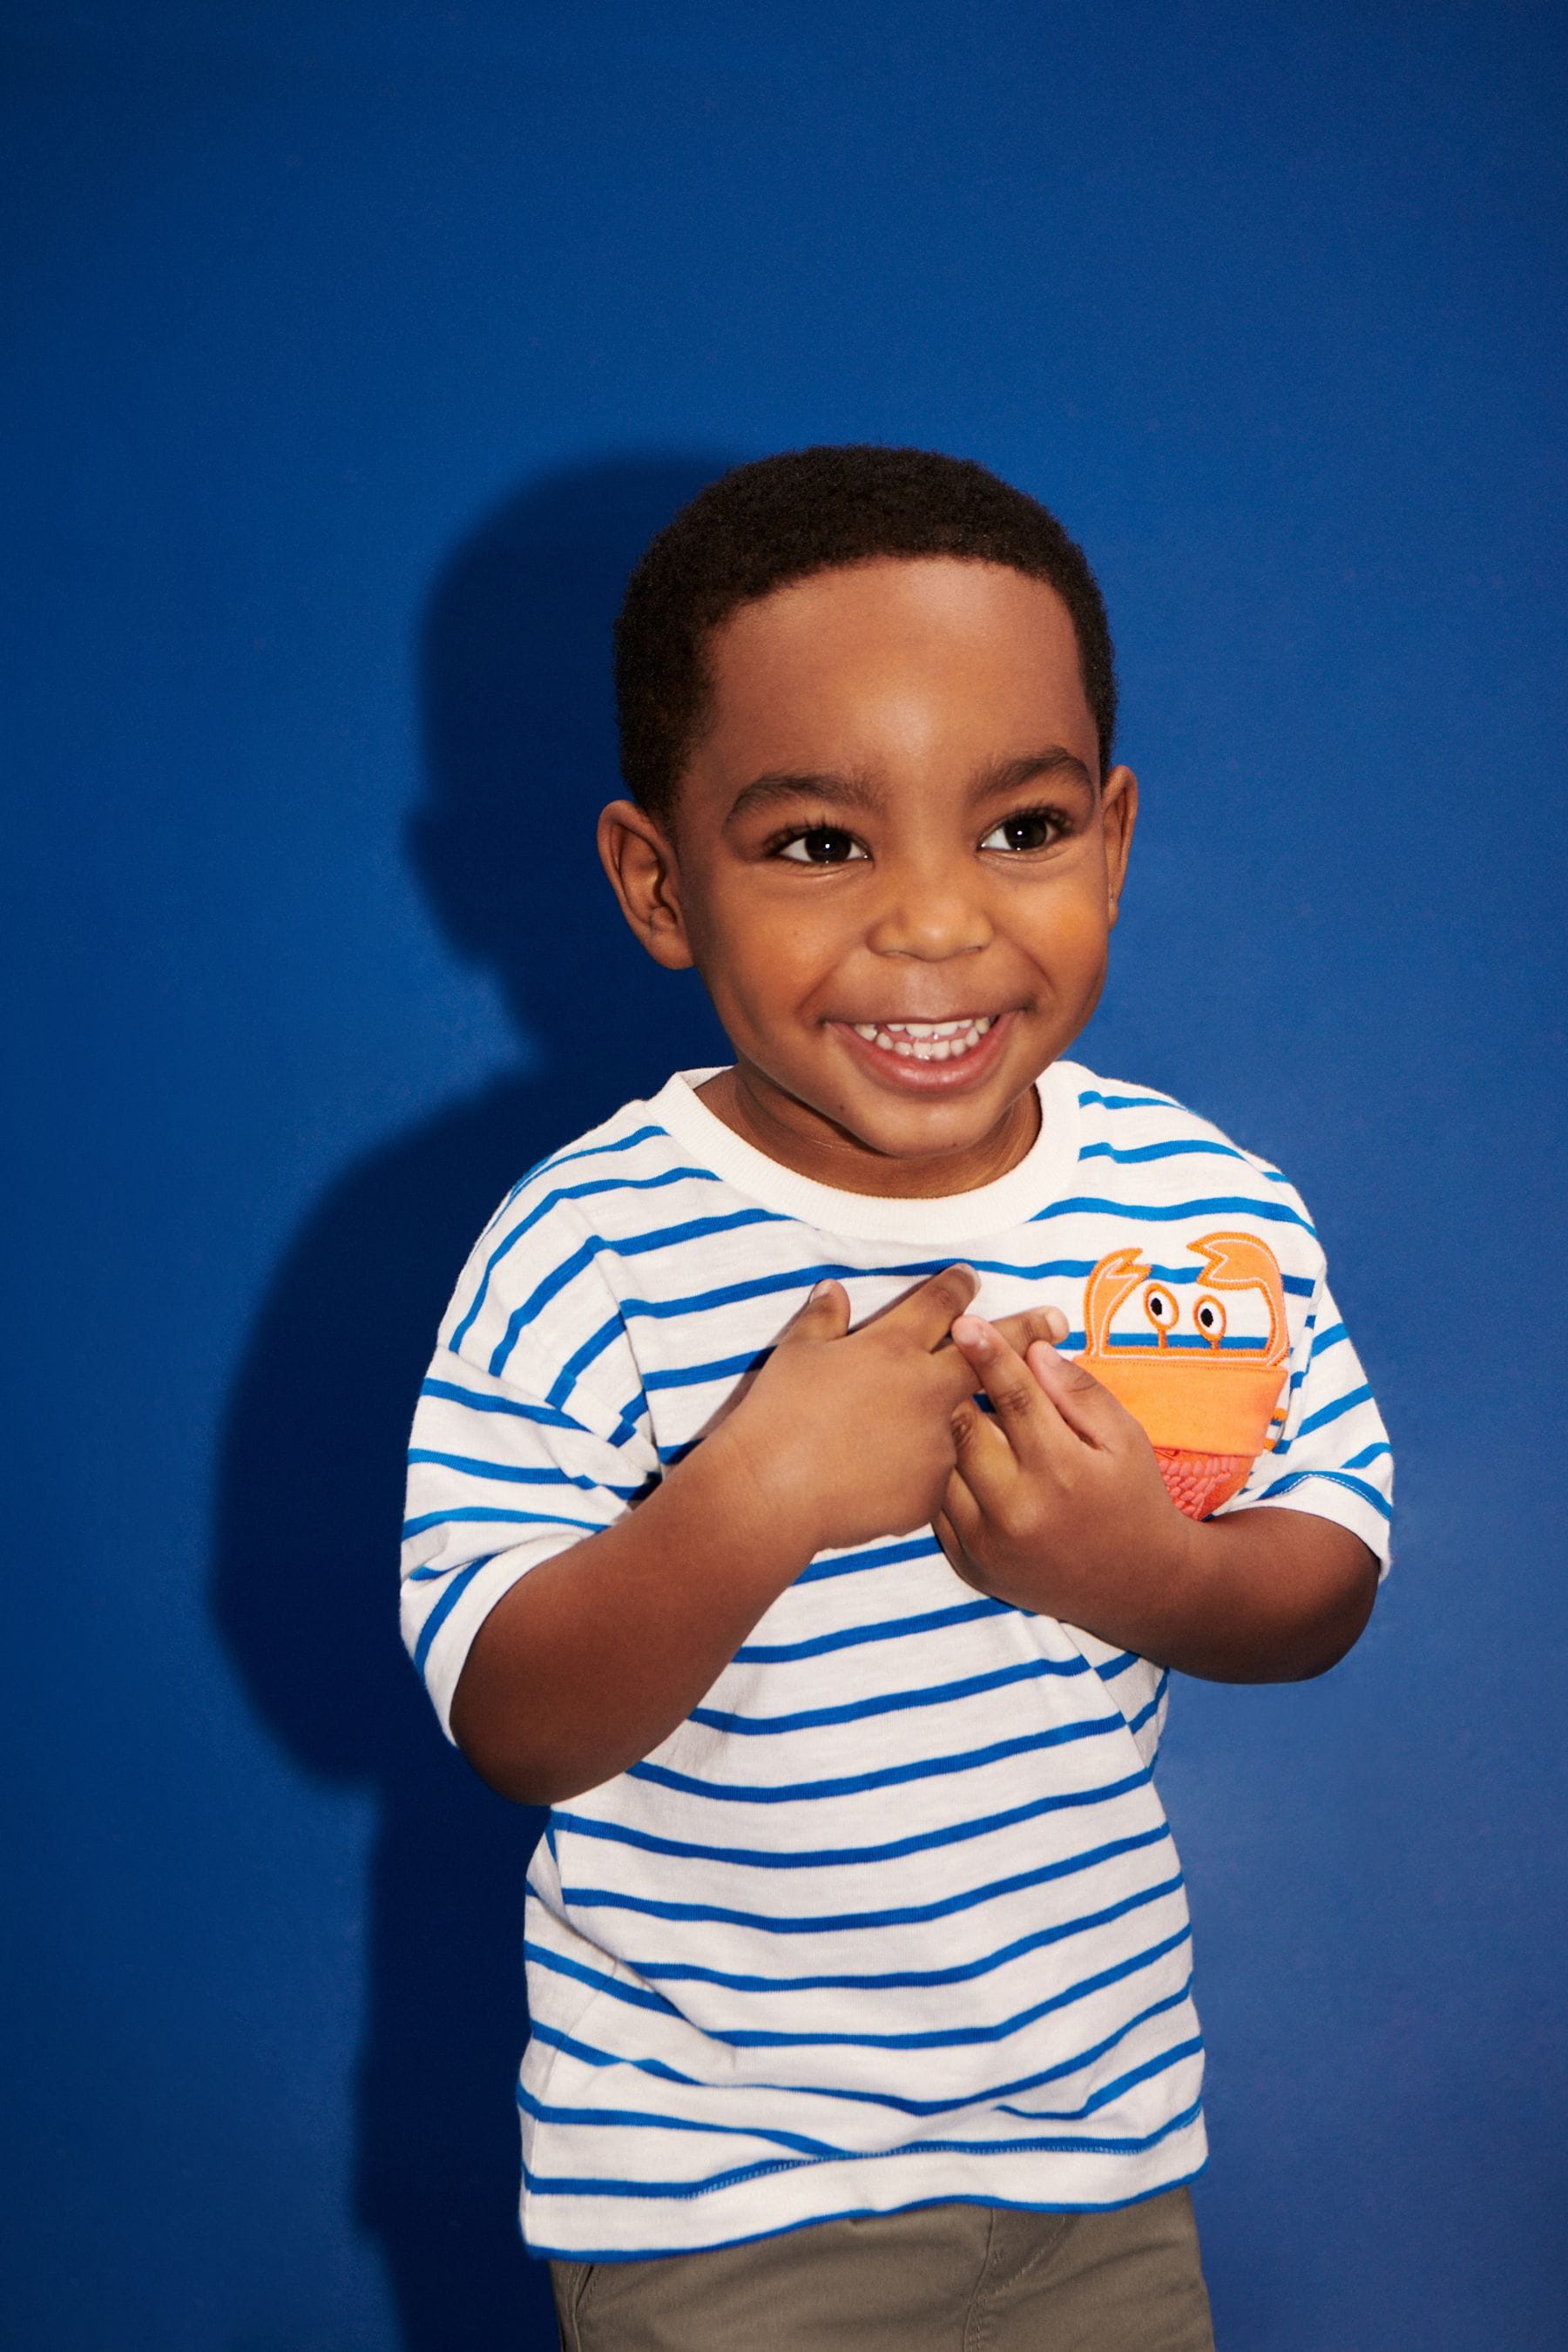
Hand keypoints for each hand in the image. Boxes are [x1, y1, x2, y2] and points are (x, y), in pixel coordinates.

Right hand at [713, 1270, 1065, 1557]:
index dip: (958, 1285)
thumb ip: (822, 1319)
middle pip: (991, 1351)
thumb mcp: (796, 1353)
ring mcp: (937, 1440)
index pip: (940, 1302)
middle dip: (1028, 1330)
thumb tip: (834, 1291)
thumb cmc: (778, 1414)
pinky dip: (938, 1468)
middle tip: (1058, 1319)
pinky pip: (944, 1473)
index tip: (973, 1277)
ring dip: (993, 1407)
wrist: (775, 1492)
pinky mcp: (932, 1488)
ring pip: (975, 1419)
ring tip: (1012, 1405)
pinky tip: (933, 1476)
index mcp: (893, 1344)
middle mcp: (927, 1387)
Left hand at [934, 1317, 1190, 1623]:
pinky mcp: (969, 1565)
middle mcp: (1017, 1510)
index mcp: (1061, 1471)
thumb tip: (1033, 1347)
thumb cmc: (1132, 1498)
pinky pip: (935, 1507)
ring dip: (939, 1434)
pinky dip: (939, 1476)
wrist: (1136, 1588)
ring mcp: (987, 1543)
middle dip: (953, 1390)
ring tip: (939, 1409)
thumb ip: (1079, 1392)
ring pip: (940, 1468)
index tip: (964, 1322)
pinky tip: (947, 1457)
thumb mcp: (1126, 1438)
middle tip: (943, 1363)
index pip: (1015, 1397)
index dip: (989, 1355)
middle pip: (963, 1430)